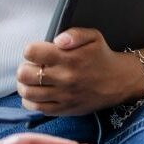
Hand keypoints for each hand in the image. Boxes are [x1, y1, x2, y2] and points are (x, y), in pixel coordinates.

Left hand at [17, 29, 141, 115]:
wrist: (119, 82)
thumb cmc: (102, 56)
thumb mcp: (93, 36)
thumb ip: (73, 34)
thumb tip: (57, 40)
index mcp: (68, 58)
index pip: (32, 52)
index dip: (30, 50)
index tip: (36, 51)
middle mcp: (64, 78)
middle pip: (25, 74)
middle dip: (24, 67)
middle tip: (32, 66)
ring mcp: (63, 96)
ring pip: (28, 93)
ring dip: (24, 84)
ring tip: (31, 79)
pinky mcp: (65, 109)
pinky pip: (38, 108)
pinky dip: (30, 101)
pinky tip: (36, 93)